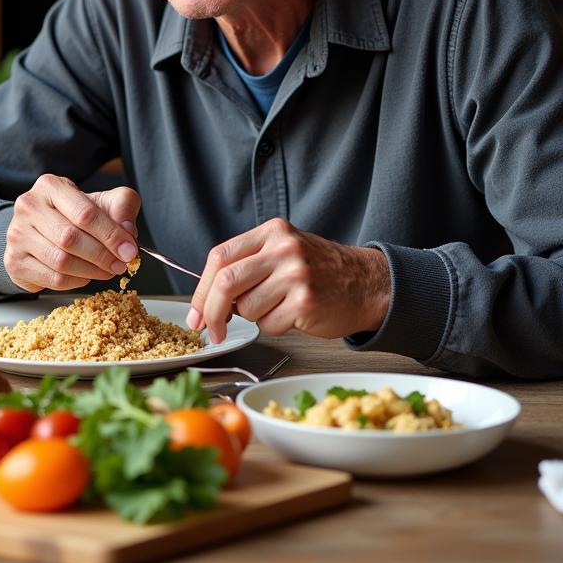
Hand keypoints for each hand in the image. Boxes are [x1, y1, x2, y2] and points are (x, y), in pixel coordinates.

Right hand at [4, 174, 140, 292]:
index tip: (129, 249)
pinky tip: (86, 275)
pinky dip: (76, 281)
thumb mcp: (102, 201)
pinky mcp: (15, 262)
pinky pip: (52, 279)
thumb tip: (128, 231)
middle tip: (120, 264)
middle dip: (102, 255)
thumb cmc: (74, 213)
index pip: (85, 213)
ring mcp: (17, 235)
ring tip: (107, 270)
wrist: (40, 227)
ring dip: (91, 271)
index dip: (111, 235)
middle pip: (70, 239)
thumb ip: (122, 207)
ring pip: (61, 262)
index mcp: (50, 186)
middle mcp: (28, 207)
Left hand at [186, 219, 389, 343]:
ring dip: (254, 318)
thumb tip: (207, 300)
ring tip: (278, 308)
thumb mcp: (283, 251)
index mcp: (272, 232)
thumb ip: (247, 265)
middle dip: (211, 312)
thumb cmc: (319, 271)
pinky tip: (293, 316)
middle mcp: (283, 249)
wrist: (367, 283)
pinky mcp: (305, 302)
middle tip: (211, 330)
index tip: (195, 313)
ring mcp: (295, 275)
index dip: (201, 289)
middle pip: (226, 282)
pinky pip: (269, 325)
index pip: (220, 257)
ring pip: (248, 309)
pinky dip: (274, 328)